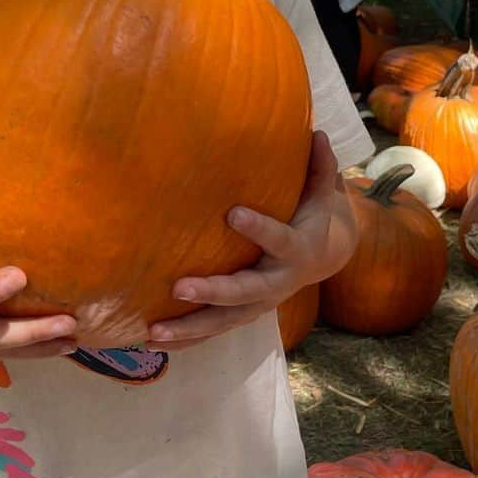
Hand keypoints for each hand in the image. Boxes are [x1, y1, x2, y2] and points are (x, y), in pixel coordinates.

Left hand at [147, 131, 353, 350]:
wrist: (326, 258)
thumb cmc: (313, 215)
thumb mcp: (323, 193)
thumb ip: (320, 168)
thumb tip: (319, 133)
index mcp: (295, 250)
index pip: (277, 239)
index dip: (258, 228)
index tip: (232, 213)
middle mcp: (276, 283)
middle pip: (244, 293)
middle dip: (212, 292)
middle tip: (179, 287)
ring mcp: (258, 305)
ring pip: (223, 322)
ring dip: (189, 329)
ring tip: (153, 332)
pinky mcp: (242, 316)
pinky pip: (212, 332)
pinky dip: (184, 341)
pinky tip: (151, 343)